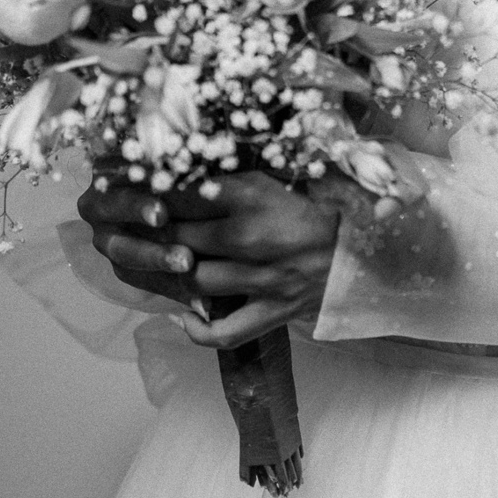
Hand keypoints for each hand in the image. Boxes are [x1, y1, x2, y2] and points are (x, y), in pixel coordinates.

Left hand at [77, 172, 340, 348]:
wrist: (370, 248)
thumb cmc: (325, 204)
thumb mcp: (280, 176)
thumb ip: (236, 175)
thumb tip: (185, 166)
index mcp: (253, 196)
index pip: (182, 194)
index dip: (149, 192)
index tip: (129, 189)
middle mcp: (250, 238)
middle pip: (177, 237)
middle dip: (149, 231)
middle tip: (127, 226)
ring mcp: (259, 280)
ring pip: (191, 279)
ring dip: (168, 271)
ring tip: (152, 261)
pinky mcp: (271, 312)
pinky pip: (222, 331)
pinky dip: (196, 328)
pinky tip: (181, 314)